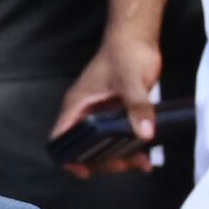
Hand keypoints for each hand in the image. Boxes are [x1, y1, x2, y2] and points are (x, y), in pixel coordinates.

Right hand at [51, 29, 162, 176]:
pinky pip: (118, 137)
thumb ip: (138, 106)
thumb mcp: (131, 80)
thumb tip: (144, 133)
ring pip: (102, 146)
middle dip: (102, 162)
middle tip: (122, 165)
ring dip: (118, 158)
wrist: (136, 37)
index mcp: (78, 105)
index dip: (68, 158)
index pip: (61, 137)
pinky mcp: (116, 113)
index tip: (84, 170)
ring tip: (139, 163)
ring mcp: (101, 113)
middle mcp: (86, 112)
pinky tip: (146, 155)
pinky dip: (130, 149)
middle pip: (84, 148)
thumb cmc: (125, 52)